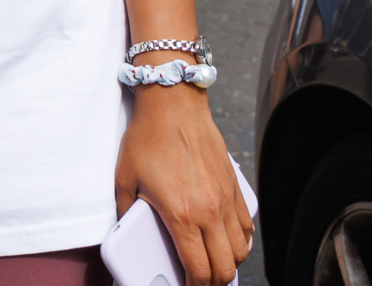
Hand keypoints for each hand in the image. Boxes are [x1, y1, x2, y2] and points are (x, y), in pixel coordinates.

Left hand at [113, 84, 252, 285]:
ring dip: (229, 264)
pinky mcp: (235, 187)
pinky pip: (246, 227)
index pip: (199, 268)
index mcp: (182, 214)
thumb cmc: (147, 138)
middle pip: (225, 267)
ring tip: (214, 267)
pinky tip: (228, 242)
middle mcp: (210, 211)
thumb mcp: (124, 178)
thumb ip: (126, 212)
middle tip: (200, 283)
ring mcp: (226, 199)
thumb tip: (127, 232)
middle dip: (214, 283)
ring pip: (240, 250)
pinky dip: (241, 242)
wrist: (173, 104)